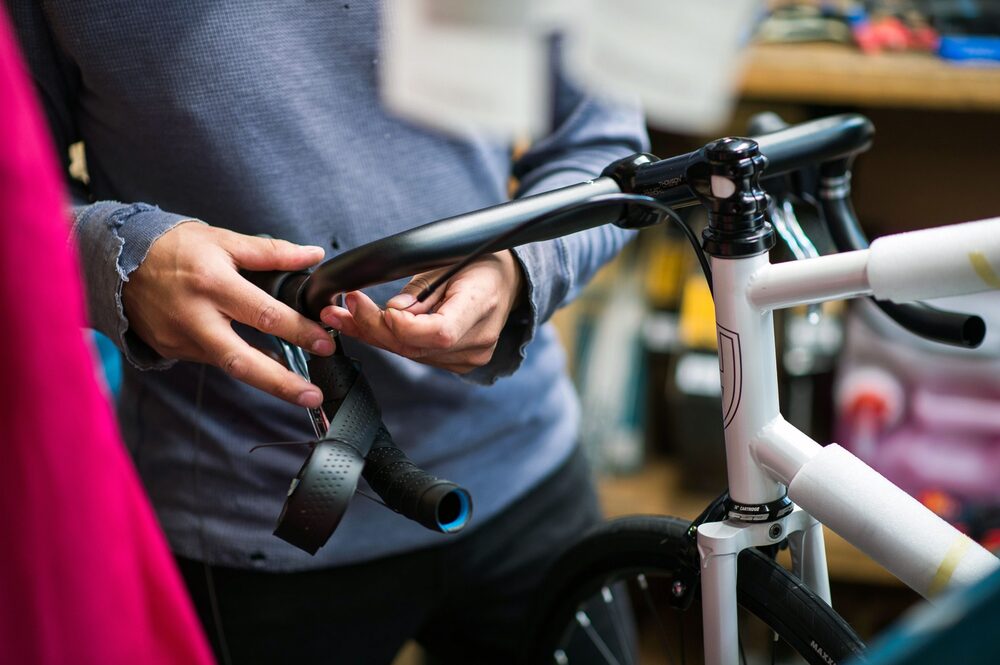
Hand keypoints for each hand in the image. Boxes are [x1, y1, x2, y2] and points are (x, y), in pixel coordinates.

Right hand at [122, 222, 333, 406]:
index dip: (298, 330)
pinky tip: (262, 364)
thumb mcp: (223, 240)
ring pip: (230, 366)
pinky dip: (239, 361)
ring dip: (266, 379)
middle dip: (281, 384)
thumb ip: (271, 252)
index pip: (264, 314)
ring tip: (299, 389)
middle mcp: (195, 317)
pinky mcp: (172, 350)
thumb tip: (312, 255)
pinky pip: (214, 359)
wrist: (118, 261)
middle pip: (242, 361)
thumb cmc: (175, 248)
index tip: (325, 342)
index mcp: (212, 284)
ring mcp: (181, 339)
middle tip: (313, 395)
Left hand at [319, 251, 524, 372]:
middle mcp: (477, 341)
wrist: (507, 283)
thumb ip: (420, 291)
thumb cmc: (479, 265)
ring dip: (372, 335)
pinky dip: (389, 341)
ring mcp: (468, 358)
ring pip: (410, 354)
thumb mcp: (449, 261)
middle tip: (342, 308)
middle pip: (416, 346)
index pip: (440, 331)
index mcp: (481, 306)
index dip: (405, 326)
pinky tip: (363, 327)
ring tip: (341, 315)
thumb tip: (390, 313)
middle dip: (373, 327)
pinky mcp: (456, 363)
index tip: (380, 309)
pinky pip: (415, 355)